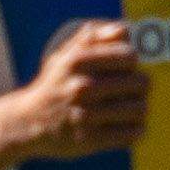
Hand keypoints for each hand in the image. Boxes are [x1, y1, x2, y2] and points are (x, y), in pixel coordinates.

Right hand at [14, 20, 148, 158]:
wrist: (29, 121)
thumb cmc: (56, 83)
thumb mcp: (67, 54)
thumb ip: (95, 36)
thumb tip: (126, 29)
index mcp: (78, 61)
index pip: (129, 56)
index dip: (132, 62)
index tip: (125, 68)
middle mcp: (82, 87)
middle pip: (139, 83)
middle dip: (140, 86)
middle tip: (133, 89)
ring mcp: (86, 115)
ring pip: (139, 109)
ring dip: (139, 108)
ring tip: (131, 107)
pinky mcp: (89, 140)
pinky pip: (130, 133)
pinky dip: (135, 129)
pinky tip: (128, 125)